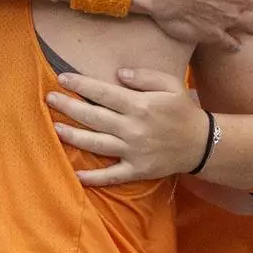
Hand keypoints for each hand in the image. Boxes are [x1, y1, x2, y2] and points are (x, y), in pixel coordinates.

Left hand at [49, 68, 207, 185]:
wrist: (202, 144)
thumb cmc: (184, 111)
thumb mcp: (171, 85)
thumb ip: (144, 77)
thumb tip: (118, 74)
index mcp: (140, 105)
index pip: (103, 93)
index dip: (81, 85)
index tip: (62, 78)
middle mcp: (133, 128)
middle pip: (93, 117)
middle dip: (68, 107)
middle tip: (50, 99)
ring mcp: (134, 151)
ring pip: (96, 144)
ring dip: (73, 136)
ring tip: (55, 128)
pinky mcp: (137, 170)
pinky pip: (112, 175)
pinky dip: (94, 178)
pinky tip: (76, 176)